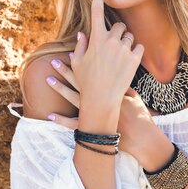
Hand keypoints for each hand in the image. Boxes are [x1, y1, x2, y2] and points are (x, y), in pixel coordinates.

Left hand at [45, 72, 160, 159]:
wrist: (139, 134)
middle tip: (54, 61)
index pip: (91, 73)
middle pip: (79, 82)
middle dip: (66, 71)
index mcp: (109, 89)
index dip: (82, 63)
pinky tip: (50, 115)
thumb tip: (121, 72)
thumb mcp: (133, 96)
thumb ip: (125, 85)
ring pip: (72, 98)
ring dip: (60, 88)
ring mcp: (92, 112)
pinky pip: (72, 123)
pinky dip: (61, 120)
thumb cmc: (139, 115)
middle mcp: (98, 98)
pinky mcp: (90, 127)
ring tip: (48, 79)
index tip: (71, 53)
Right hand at [71, 0, 143, 122]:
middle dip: (117, 33)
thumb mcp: (78, 63)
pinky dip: (134, 52)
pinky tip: (128, 63)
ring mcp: (123, 48)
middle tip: (112, 48)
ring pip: (129, 36)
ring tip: (118, 60)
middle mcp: (110, 40)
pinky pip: (138, 46)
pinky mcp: (135, 58)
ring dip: (125, 43)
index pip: (96, 11)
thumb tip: (84, 34)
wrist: (102, 100)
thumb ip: (80, 46)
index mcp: (95, 39)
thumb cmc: (86, 83)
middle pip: (118, 25)